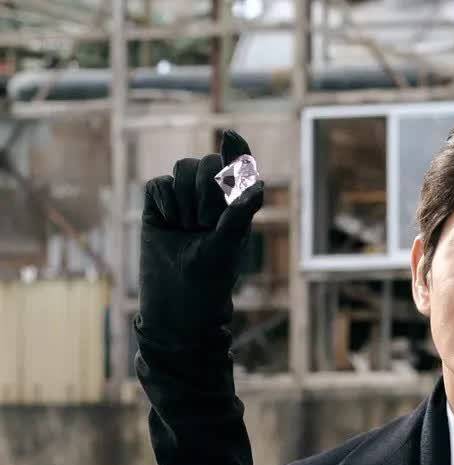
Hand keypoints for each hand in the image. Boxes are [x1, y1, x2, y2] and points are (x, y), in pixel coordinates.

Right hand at [137, 129, 263, 345]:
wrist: (175, 302)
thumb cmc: (210, 277)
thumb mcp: (228, 244)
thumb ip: (240, 210)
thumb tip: (259, 182)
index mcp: (236, 204)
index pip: (238, 166)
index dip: (235, 150)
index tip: (230, 136)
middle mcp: (211, 198)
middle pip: (205, 163)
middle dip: (205, 190)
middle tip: (204, 223)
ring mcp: (183, 199)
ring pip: (180, 169)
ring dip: (184, 198)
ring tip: (187, 228)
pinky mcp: (157, 205)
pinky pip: (157, 183)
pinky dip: (163, 203)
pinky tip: (168, 225)